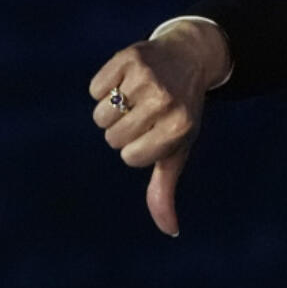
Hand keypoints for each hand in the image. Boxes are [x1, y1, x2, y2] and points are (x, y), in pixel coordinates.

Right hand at [89, 20, 229, 235]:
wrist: (191, 57)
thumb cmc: (181, 110)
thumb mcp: (178, 148)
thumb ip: (166, 188)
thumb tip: (171, 230)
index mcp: (180, 128)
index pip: (130, 157)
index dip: (136, 148)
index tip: (155, 131)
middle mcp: (166, 102)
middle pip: (113, 137)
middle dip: (124, 129)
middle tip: (147, 111)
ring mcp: (148, 78)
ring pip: (101, 115)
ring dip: (113, 109)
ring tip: (137, 96)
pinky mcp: (130, 57)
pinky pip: (95, 88)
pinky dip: (105, 86)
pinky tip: (129, 79)